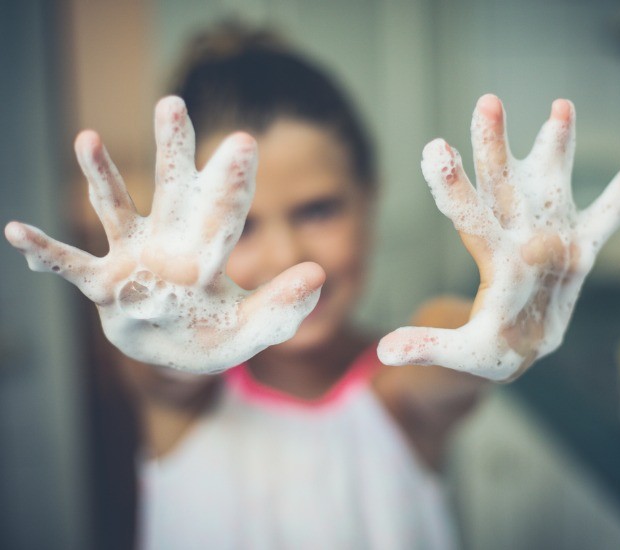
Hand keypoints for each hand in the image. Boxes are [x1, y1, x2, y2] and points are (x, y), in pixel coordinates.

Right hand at [5, 97, 323, 372]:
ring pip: (117, 210)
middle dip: (172, 151)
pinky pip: (72, 266)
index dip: (232, 181)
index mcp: (210, 253)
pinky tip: (17, 231)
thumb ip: (283, 305)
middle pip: (172, 191)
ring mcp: (134, 260)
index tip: (243, 142)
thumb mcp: (254, 329)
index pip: (225, 213)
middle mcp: (171, 244)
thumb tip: (320, 273)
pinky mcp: (105, 285)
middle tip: (172, 104)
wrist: (178, 355)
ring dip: (102, 177)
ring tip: (88, 138)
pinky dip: (47, 251)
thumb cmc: (216, 336)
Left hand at [378, 94, 619, 381]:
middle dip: (496, 146)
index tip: (434, 149)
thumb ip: (428, 346)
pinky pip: (603, 224)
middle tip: (487, 102)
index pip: (469, 217)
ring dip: (558, 149)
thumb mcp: (459, 353)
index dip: (453, 186)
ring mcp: (551, 240)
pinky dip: (618, 205)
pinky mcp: (580, 254)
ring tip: (561, 105)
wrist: (519, 350)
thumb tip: (384, 351)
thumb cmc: (486, 351)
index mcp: (492, 259)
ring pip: (552, 186)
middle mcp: (518, 238)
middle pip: (503, 186)